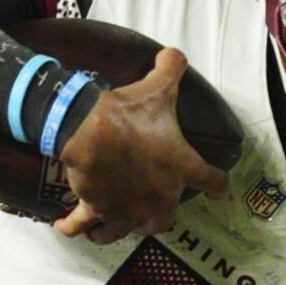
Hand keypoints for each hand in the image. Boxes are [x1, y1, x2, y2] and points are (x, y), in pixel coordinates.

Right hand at [54, 48, 229, 243]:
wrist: (91, 130)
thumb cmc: (129, 112)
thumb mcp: (158, 87)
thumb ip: (172, 68)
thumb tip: (173, 53)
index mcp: (181, 168)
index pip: (212, 182)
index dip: (218, 186)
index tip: (221, 192)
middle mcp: (159, 196)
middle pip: (164, 220)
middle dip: (159, 218)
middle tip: (152, 211)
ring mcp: (127, 208)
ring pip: (127, 230)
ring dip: (118, 230)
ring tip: (110, 229)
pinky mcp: (98, 209)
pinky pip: (82, 225)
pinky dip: (72, 227)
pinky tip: (64, 227)